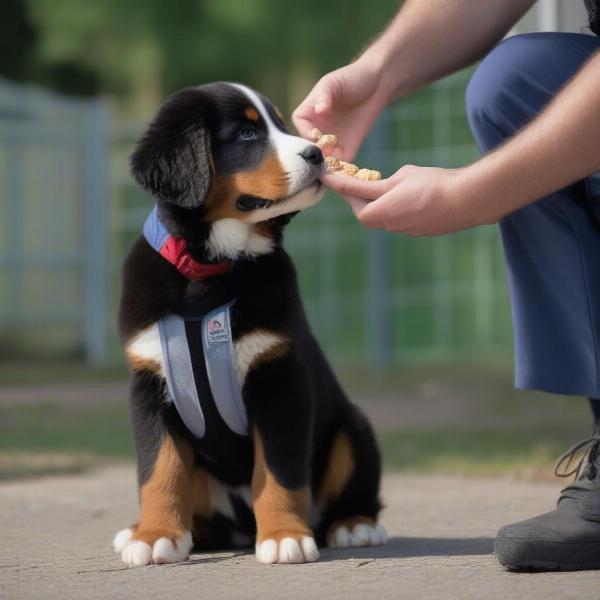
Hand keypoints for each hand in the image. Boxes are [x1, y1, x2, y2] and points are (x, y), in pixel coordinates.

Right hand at [292, 56, 389, 161]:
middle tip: (326, 158)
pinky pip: (341, 165)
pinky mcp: (346, 150)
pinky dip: (342, 171)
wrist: (377, 84)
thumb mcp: (334, 82)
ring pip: (324, 160)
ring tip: (336, 168)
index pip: (300, 128)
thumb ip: (324, 95)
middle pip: (310, 148)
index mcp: (307, 114)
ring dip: (329, 167)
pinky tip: (347, 171)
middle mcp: (316, 131)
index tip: (316, 137)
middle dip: (317, 154)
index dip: (306, 134)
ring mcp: (331, 143)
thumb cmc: (352, 78)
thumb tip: (319, 110)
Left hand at [324, 165, 496, 235]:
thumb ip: (383, 183)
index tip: (327, 176)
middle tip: (354, 183)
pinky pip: (397, 222)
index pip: (352, 194)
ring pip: (381, 219)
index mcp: (382, 208)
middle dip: (357, 199)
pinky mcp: (417, 231)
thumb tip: (380, 187)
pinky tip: (405, 200)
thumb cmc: (435, 183)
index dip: (338, 184)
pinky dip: (394, 211)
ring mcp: (404, 230)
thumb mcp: (403, 176)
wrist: (467, 200)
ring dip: (376, 206)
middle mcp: (389, 224)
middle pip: (364, 214)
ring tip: (379, 190)